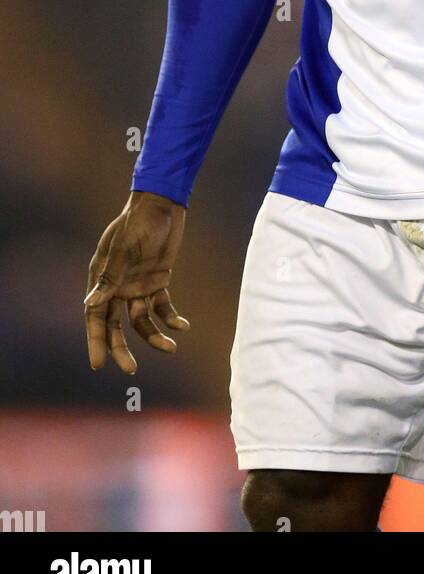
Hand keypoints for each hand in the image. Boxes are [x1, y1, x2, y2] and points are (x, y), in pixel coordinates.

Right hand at [84, 191, 188, 372]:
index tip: (98, 365)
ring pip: (142, 321)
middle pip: (116, 325)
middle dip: (122, 348)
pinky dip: (171, 318)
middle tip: (131, 370)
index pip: (95, 316)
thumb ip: (110, 278)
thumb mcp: (124, 249)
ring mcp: (138, 285)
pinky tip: (183, 326)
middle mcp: (118, 286)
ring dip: (154, 336)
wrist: (163, 204)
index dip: (96, 341)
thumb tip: (91, 304)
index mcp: (102, 279)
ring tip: (171, 347)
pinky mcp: (158, 281)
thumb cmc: (138, 222)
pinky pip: (163, 307)